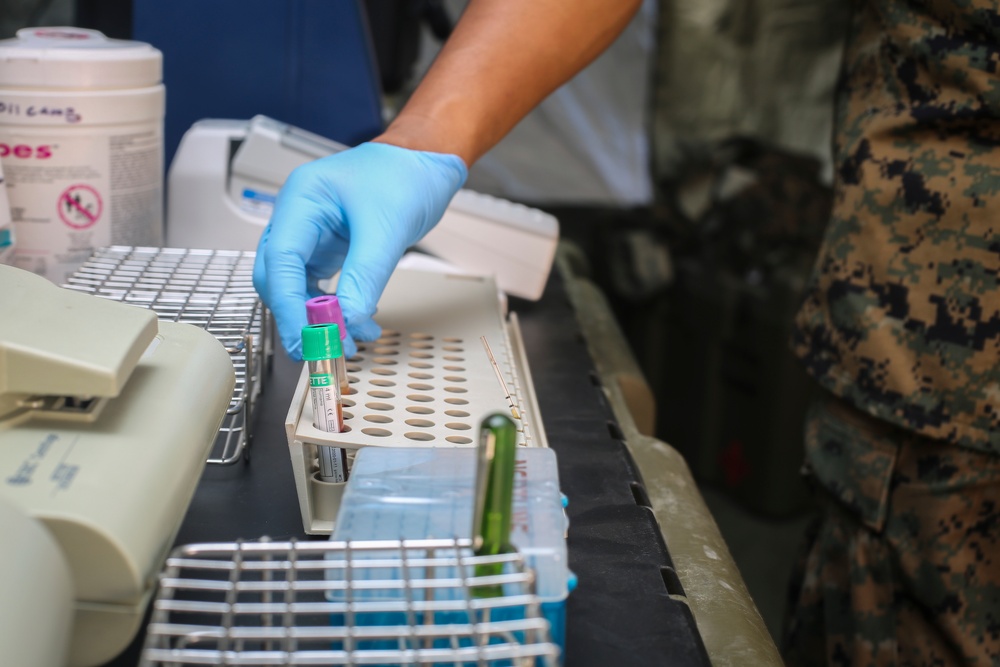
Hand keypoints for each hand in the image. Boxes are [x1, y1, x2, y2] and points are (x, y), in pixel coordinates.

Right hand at [253, 141, 466, 359]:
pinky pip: (317, 285)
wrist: (425, 163)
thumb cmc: (405, 174)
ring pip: (295, 285)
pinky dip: (332, 307)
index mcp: (302, 199)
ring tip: (348, 340)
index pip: (279, 260)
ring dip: (317, 317)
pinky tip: (353, 320)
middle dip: (297, 316)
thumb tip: (350, 321)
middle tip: (322, 349)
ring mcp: (309, 233)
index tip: (306, 338)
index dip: (288, 305)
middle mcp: (298, 216)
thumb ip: (365, 276)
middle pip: (277, 276)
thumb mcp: (388, 228)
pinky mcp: (326, 247)